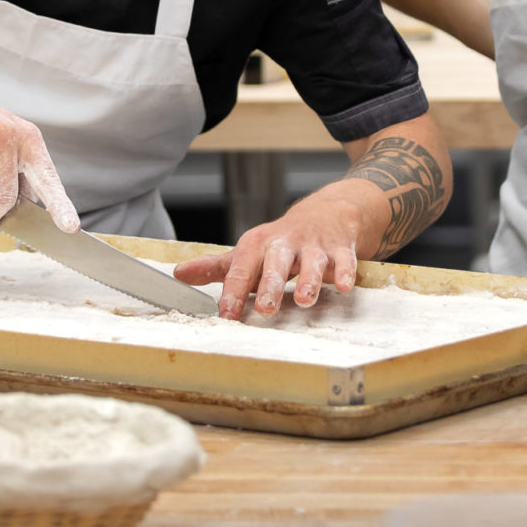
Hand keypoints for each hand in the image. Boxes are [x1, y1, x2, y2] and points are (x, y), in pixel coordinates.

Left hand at [172, 188, 369, 320]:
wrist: (327, 212)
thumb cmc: (282, 241)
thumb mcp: (249, 251)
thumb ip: (217, 267)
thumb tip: (179, 275)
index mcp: (259, 245)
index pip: (242, 269)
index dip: (234, 292)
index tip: (227, 315)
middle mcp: (286, 243)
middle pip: (277, 262)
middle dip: (271, 285)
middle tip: (266, 308)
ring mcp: (315, 246)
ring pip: (313, 262)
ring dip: (310, 280)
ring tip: (305, 300)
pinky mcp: (340, 248)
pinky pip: (345, 260)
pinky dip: (346, 272)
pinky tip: (345, 286)